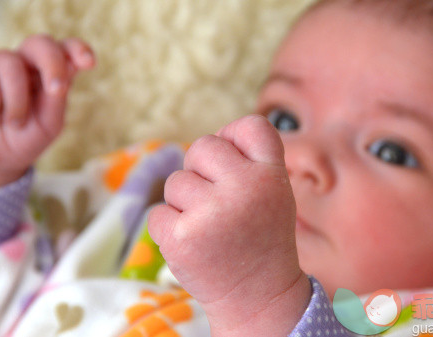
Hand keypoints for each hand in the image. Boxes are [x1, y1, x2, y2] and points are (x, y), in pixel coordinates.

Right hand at [0, 34, 94, 187]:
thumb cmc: (24, 138)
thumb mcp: (48, 123)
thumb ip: (58, 96)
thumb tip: (70, 67)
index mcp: (52, 74)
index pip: (67, 51)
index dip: (78, 49)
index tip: (89, 63)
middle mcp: (27, 63)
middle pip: (41, 43)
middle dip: (53, 64)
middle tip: (57, 90)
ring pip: (10, 62)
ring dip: (17, 99)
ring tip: (15, 122)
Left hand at [148, 115, 309, 336]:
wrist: (259, 298)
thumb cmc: (261, 239)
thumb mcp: (275, 194)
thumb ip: (251, 162)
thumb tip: (212, 138)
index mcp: (272, 176)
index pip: (252, 126)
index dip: (235, 137)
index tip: (235, 162)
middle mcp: (245, 188)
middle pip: (203, 146)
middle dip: (202, 170)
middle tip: (218, 203)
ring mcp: (212, 213)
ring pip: (175, 181)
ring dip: (185, 204)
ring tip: (210, 229)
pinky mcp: (181, 237)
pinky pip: (157, 213)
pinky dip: (169, 228)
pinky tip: (194, 245)